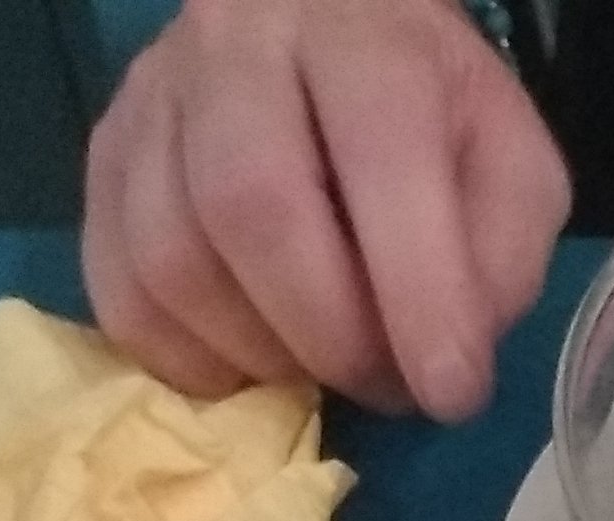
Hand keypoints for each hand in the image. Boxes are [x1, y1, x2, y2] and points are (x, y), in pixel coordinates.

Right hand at [83, 0, 571, 422]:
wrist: (323, 33)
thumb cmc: (426, 112)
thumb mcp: (507, 164)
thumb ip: (499, 255)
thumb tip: (447, 358)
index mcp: (363, 40)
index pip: (380, 158)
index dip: (417, 295)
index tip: (450, 392)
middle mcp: (239, 48)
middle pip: (251, 205)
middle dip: (327, 334)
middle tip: (380, 384)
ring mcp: (155, 100)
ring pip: (172, 257)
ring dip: (255, 352)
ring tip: (316, 364)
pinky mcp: (106, 157)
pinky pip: (119, 289)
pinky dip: (184, 357)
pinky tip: (245, 358)